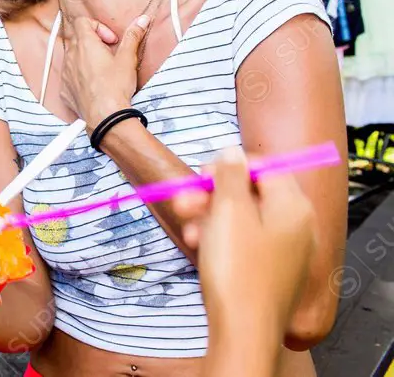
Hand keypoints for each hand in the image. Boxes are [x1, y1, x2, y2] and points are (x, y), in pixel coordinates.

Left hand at [60, 14, 149, 129]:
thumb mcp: (128, 59)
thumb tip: (141, 20)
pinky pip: (69, 76)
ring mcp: (65, 73)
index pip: (82, 22)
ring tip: (102, 71)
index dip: (98, 27)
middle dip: (93, 43)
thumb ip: (132, 37)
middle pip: (77, 39)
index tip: (111, 40)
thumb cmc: (115, 86)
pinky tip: (94, 86)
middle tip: (108, 54)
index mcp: (84, 44)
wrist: (105, 116)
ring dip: (85, 59)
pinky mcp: (64, 89)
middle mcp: (70, 56)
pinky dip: (79, 77)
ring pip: (71, 57)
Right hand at [174, 147, 314, 347]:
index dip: (231, 165)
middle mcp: (296, 226)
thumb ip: (230, 175)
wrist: (242, 331)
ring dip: (210, 216)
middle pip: (251, 193)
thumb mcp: (228, 212)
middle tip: (185, 199)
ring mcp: (285, 250)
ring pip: (243, 218)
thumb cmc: (238, 271)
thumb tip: (232, 151)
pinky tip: (198, 245)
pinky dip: (220, 237)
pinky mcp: (270, 270)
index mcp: (294, 207)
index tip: (203, 172)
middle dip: (213, 193)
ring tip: (187, 226)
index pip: (266, 166)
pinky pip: (244, 241)